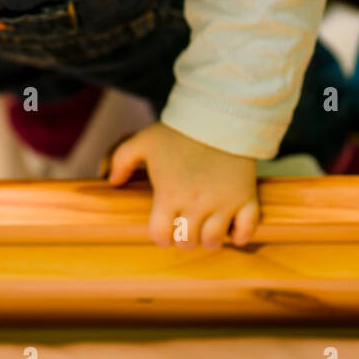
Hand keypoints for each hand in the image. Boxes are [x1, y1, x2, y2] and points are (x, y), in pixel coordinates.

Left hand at [104, 122, 258, 248]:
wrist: (220, 116)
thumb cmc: (180, 131)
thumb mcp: (143, 140)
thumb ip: (121, 159)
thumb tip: (112, 181)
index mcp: (169, 195)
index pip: (161, 236)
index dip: (161, 236)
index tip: (165, 228)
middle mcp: (195, 204)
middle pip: (187, 242)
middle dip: (184, 238)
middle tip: (186, 226)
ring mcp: (223, 203)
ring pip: (214, 240)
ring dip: (209, 239)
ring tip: (207, 227)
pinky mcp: (246, 198)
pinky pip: (247, 229)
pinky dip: (240, 235)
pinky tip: (233, 230)